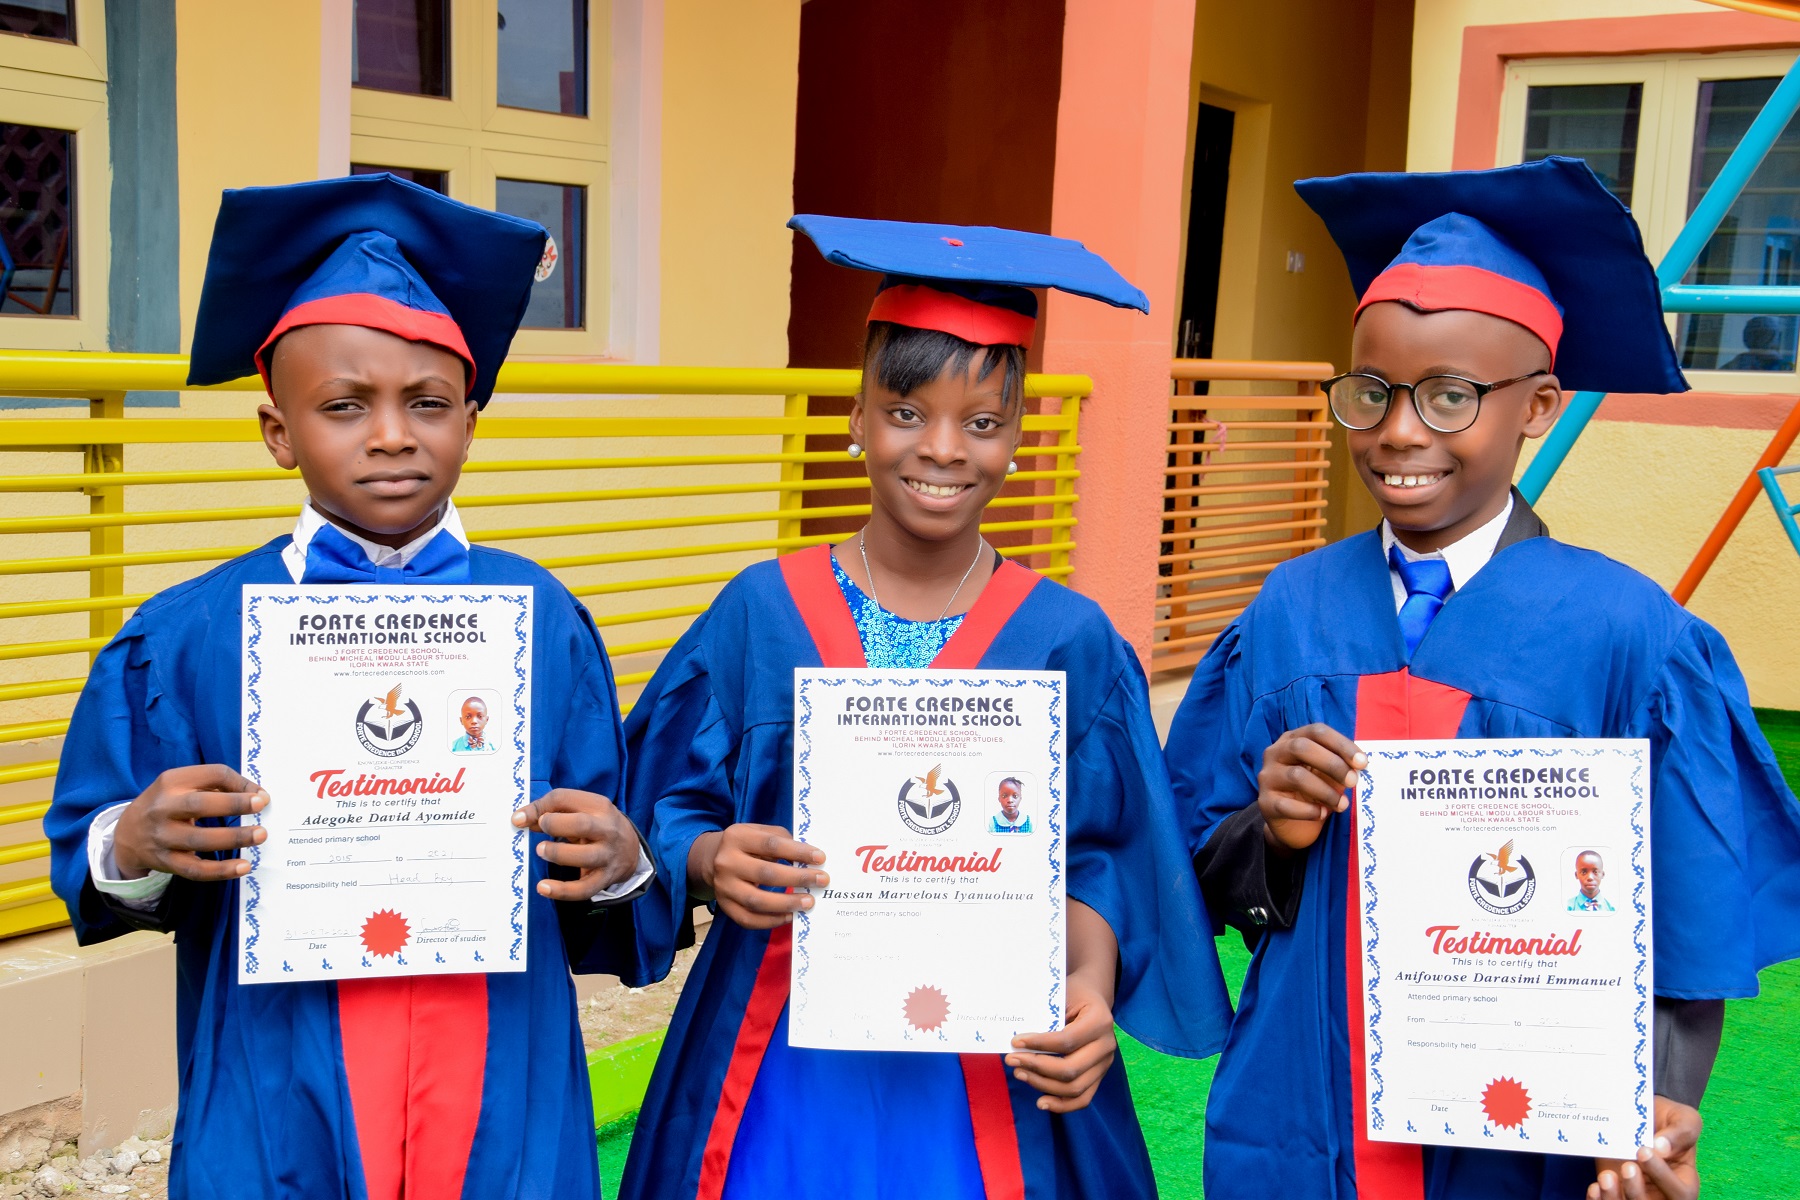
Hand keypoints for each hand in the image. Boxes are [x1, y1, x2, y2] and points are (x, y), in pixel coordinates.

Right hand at [112, 764, 268, 881]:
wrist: (127, 833)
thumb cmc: (169, 803)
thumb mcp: (182, 784)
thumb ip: (216, 784)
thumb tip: (259, 795)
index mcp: (172, 782)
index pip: (211, 775)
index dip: (239, 782)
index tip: (262, 796)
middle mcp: (163, 808)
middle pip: (199, 804)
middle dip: (232, 804)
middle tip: (261, 806)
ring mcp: (162, 837)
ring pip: (199, 840)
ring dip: (233, 838)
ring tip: (260, 835)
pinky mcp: (166, 862)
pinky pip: (195, 869)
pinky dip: (220, 870)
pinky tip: (243, 867)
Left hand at [512, 788, 641, 900]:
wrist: (629, 850)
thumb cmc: (595, 826)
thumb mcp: (580, 811)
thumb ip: (551, 812)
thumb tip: (520, 819)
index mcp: (599, 806)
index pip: (566, 798)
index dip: (540, 807)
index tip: (520, 818)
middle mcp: (607, 830)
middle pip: (582, 825)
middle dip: (555, 825)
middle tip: (540, 827)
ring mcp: (607, 856)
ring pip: (585, 857)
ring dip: (558, 854)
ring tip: (541, 851)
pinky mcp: (603, 879)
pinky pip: (583, 889)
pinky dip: (562, 891)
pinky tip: (543, 888)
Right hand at [687, 824, 826, 929]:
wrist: (711, 860)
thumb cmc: (746, 845)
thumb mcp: (759, 833)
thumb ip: (782, 840)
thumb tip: (810, 859)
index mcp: (737, 837)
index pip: (771, 845)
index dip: (798, 852)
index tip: (821, 858)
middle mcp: (726, 862)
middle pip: (766, 873)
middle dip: (798, 878)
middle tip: (821, 881)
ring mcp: (723, 887)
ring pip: (756, 901)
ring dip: (786, 903)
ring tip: (808, 902)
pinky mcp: (724, 906)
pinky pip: (748, 919)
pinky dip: (771, 921)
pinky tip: (789, 916)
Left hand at [1007, 975, 1116, 1111]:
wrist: (1092, 996)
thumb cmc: (1073, 993)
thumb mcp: (1061, 995)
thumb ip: (1046, 1017)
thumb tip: (1017, 1042)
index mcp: (1100, 1020)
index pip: (1067, 1040)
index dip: (1039, 1045)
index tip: (1015, 1042)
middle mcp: (1107, 1045)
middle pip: (1070, 1069)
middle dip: (1036, 1067)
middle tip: (1012, 1061)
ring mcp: (1105, 1064)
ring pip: (1074, 1088)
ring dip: (1043, 1084)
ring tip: (1020, 1074)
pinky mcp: (1099, 1076)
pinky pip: (1083, 1098)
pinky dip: (1061, 1105)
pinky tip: (1040, 1102)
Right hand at [1257, 723, 1365, 853]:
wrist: (1292, 825)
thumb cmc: (1314, 792)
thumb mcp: (1328, 774)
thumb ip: (1340, 765)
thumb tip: (1359, 765)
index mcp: (1291, 740)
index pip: (1316, 732)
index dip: (1341, 744)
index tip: (1363, 762)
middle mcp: (1274, 754)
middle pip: (1301, 747)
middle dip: (1332, 764)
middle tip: (1353, 782)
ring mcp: (1267, 778)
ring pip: (1296, 776)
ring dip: (1326, 792)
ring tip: (1342, 804)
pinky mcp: (1265, 803)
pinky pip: (1288, 806)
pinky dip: (1310, 811)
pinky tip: (1322, 814)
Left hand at [1591, 1096, 1700, 1199]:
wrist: (1636, 1114)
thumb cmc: (1666, 1120)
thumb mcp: (1683, 1118)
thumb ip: (1681, 1132)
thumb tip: (1661, 1147)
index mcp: (1684, 1181)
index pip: (1681, 1193)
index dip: (1662, 1176)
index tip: (1643, 1151)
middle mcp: (1662, 1193)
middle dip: (1637, 1192)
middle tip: (1627, 1166)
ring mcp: (1636, 1193)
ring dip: (1614, 1198)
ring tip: (1606, 1177)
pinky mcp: (1616, 1190)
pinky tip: (1595, 1187)